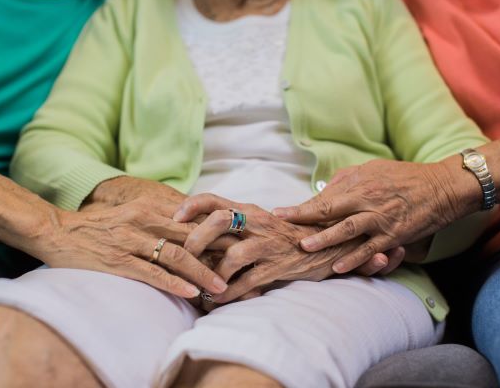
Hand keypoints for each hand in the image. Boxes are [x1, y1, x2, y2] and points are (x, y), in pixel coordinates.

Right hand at [43, 183, 231, 298]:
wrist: (57, 232)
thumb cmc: (99, 227)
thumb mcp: (132, 215)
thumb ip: (160, 219)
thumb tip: (191, 230)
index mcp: (151, 208)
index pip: (194, 220)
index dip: (220, 233)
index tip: (242, 244)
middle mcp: (145, 220)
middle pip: (192, 237)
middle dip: (220, 253)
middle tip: (244, 267)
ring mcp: (132, 240)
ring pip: (176, 256)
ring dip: (202, 273)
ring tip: (222, 287)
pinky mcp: (118, 260)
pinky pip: (151, 272)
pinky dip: (174, 283)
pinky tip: (190, 293)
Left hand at [174, 193, 383, 303]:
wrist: (325, 245)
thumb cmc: (283, 235)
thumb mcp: (258, 222)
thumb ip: (233, 224)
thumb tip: (194, 230)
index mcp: (249, 209)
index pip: (214, 199)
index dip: (191, 205)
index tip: (173, 219)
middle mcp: (257, 222)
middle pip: (218, 221)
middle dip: (195, 240)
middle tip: (184, 257)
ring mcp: (268, 245)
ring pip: (232, 256)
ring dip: (212, 273)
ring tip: (201, 285)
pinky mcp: (277, 267)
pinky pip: (247, 282)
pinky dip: (229, 294)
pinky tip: (218, 300)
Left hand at [272, 159, 465, 272]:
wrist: (442, 187)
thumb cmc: (405, 176)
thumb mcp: (373, 169)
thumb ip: (346, 179)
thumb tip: (323, 190)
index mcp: (359, 184)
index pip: (324, 197)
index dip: (301, 207)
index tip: (280, 213)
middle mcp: (366, 200)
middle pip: (329, 211)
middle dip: (304, 220)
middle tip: (283, 228)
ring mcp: (380, 219)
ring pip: (346, 231)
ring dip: (324, 241)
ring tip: (305, 248)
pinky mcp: (393, 235)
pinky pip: (369, 249)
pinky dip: (353, 259)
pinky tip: (336, 267)